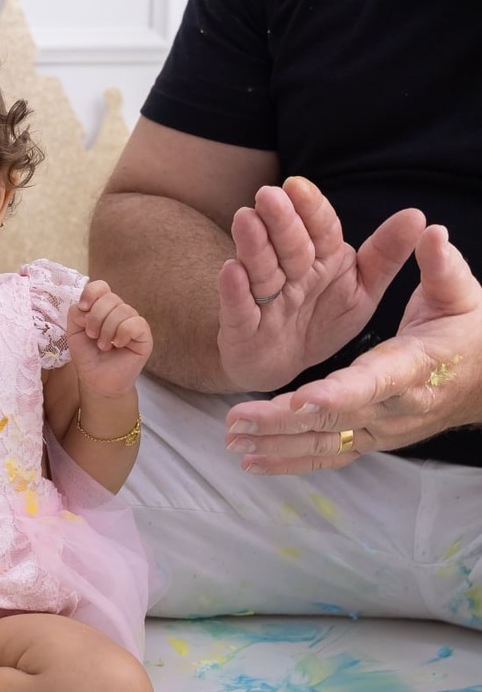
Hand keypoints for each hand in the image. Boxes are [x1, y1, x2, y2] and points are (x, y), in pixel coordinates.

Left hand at [67, 280, 152, 399]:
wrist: (97, 381)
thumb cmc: (88, 356)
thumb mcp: (73, 332)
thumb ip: (76, 313)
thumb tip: (87, 306)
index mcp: (103, 308)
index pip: (101, 286)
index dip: (91, 293)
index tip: (83, 308)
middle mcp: (120, 311)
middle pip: (110, 298)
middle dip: (96, 318)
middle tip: (92, 336)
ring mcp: (133, 322)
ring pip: (122, 310)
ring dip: (107, 330)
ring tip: (103, 346)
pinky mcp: (144, 336)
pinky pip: (136, 323)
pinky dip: (123, 333)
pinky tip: (118, 345)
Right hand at [216, 176, 424, 391]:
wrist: (284, 362)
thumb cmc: (323, 318)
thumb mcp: (362, 289)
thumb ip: (385, 254)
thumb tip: (417, 215)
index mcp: (321, 259)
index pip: (319, 229)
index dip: (310, 208)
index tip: (298, 185)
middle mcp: (290, 273)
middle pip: (288, 244)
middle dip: (280, 221)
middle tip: (269, 195)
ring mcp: (264, 299)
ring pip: (260, 268)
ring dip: (253, 245)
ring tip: (246, 219)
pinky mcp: (242, 328)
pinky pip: (239, 308)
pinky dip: (235, 290)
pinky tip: (232, 270)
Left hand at [225, 226, 481, 471]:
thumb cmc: (466, 334)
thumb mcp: (460, 295)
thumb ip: (441, 265)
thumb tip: (428, 230)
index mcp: (413, 367)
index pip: (374, 381)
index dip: (338, 393)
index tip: (302, 397)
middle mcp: (393, 407)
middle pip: (334, 419)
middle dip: (283, 421)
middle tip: (238, 419)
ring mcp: (379, 430)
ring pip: (322, 443)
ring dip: (275, 445)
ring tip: (233, 440)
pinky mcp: (368, 441)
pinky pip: (325, 456)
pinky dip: (288, 462)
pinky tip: (252, 462)